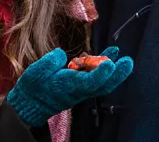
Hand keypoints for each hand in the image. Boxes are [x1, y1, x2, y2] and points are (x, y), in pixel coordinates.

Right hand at [6, 47, 132, 125]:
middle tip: (128, 62)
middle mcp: (78, 90)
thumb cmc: (33, 87)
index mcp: (68, 86)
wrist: (31, 103)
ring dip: (114, 71)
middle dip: (117, 74)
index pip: (88, 82)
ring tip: (122, 55)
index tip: (109, 63)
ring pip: (102, 82)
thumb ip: (49, 62)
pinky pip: (97, 78)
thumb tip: (61, 54)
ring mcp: (81, 89)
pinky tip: (110, 55)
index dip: (100, 73)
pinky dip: (104, 67)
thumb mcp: (35, 72)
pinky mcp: (80, 86)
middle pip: (102, 85)